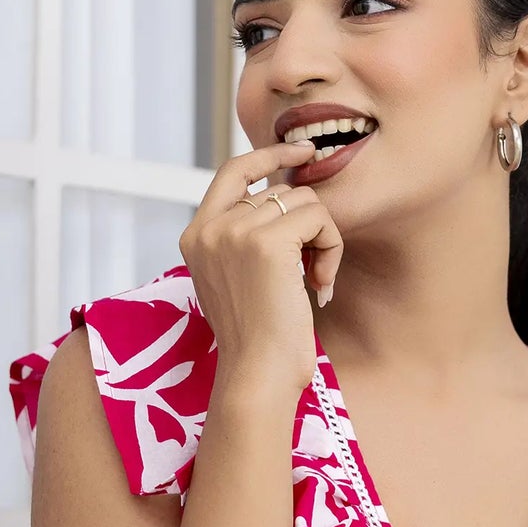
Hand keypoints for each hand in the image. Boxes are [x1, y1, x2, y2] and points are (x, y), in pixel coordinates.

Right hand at [180, 141, 344, 404]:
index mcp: (196, 235)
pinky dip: (331, 250)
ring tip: (315, 282)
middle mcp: (210, 228)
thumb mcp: (235, 279)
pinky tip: (320, 285)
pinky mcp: (268, 243)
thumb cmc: (256, 339)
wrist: (256, 375)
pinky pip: (320, 218)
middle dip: (308, 227)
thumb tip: (284, 194)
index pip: (233, 171)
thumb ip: (244, 238)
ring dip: (323, 241)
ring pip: (305, 202)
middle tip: (313, 272)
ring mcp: (236, 232)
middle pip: (281, 191)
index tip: (302, 152)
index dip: (269, 155)